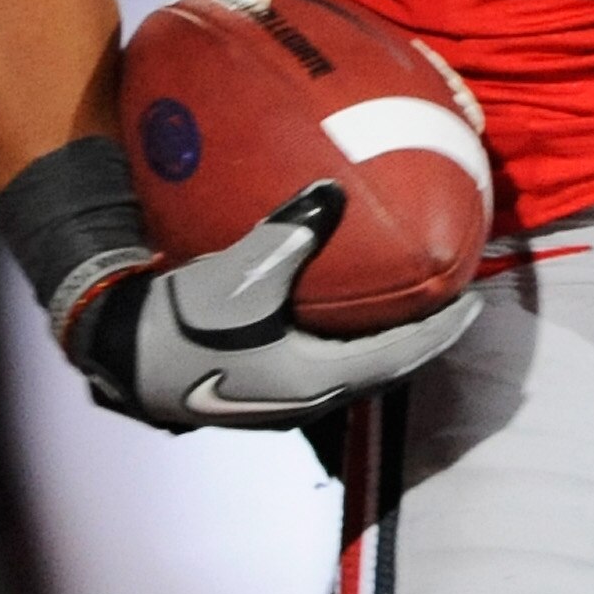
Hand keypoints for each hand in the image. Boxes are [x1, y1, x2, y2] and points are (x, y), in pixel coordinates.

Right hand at [69, 184, 478, 430]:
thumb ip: (290, 233)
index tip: (474, 303)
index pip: (396, 356)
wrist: (118, 350)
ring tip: (408, 306)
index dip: (437, 330)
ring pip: (351, 371)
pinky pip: (320, 363)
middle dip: (420, 338)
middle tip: (453, 304)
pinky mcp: (252, 388)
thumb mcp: (239, 272)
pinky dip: (346, 338)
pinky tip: (338, 310)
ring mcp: (275, 400)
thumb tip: (330, 192)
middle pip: (381, 369)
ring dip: (384, 342)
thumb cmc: (180, 315)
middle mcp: (301, 399)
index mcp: (309, 378)